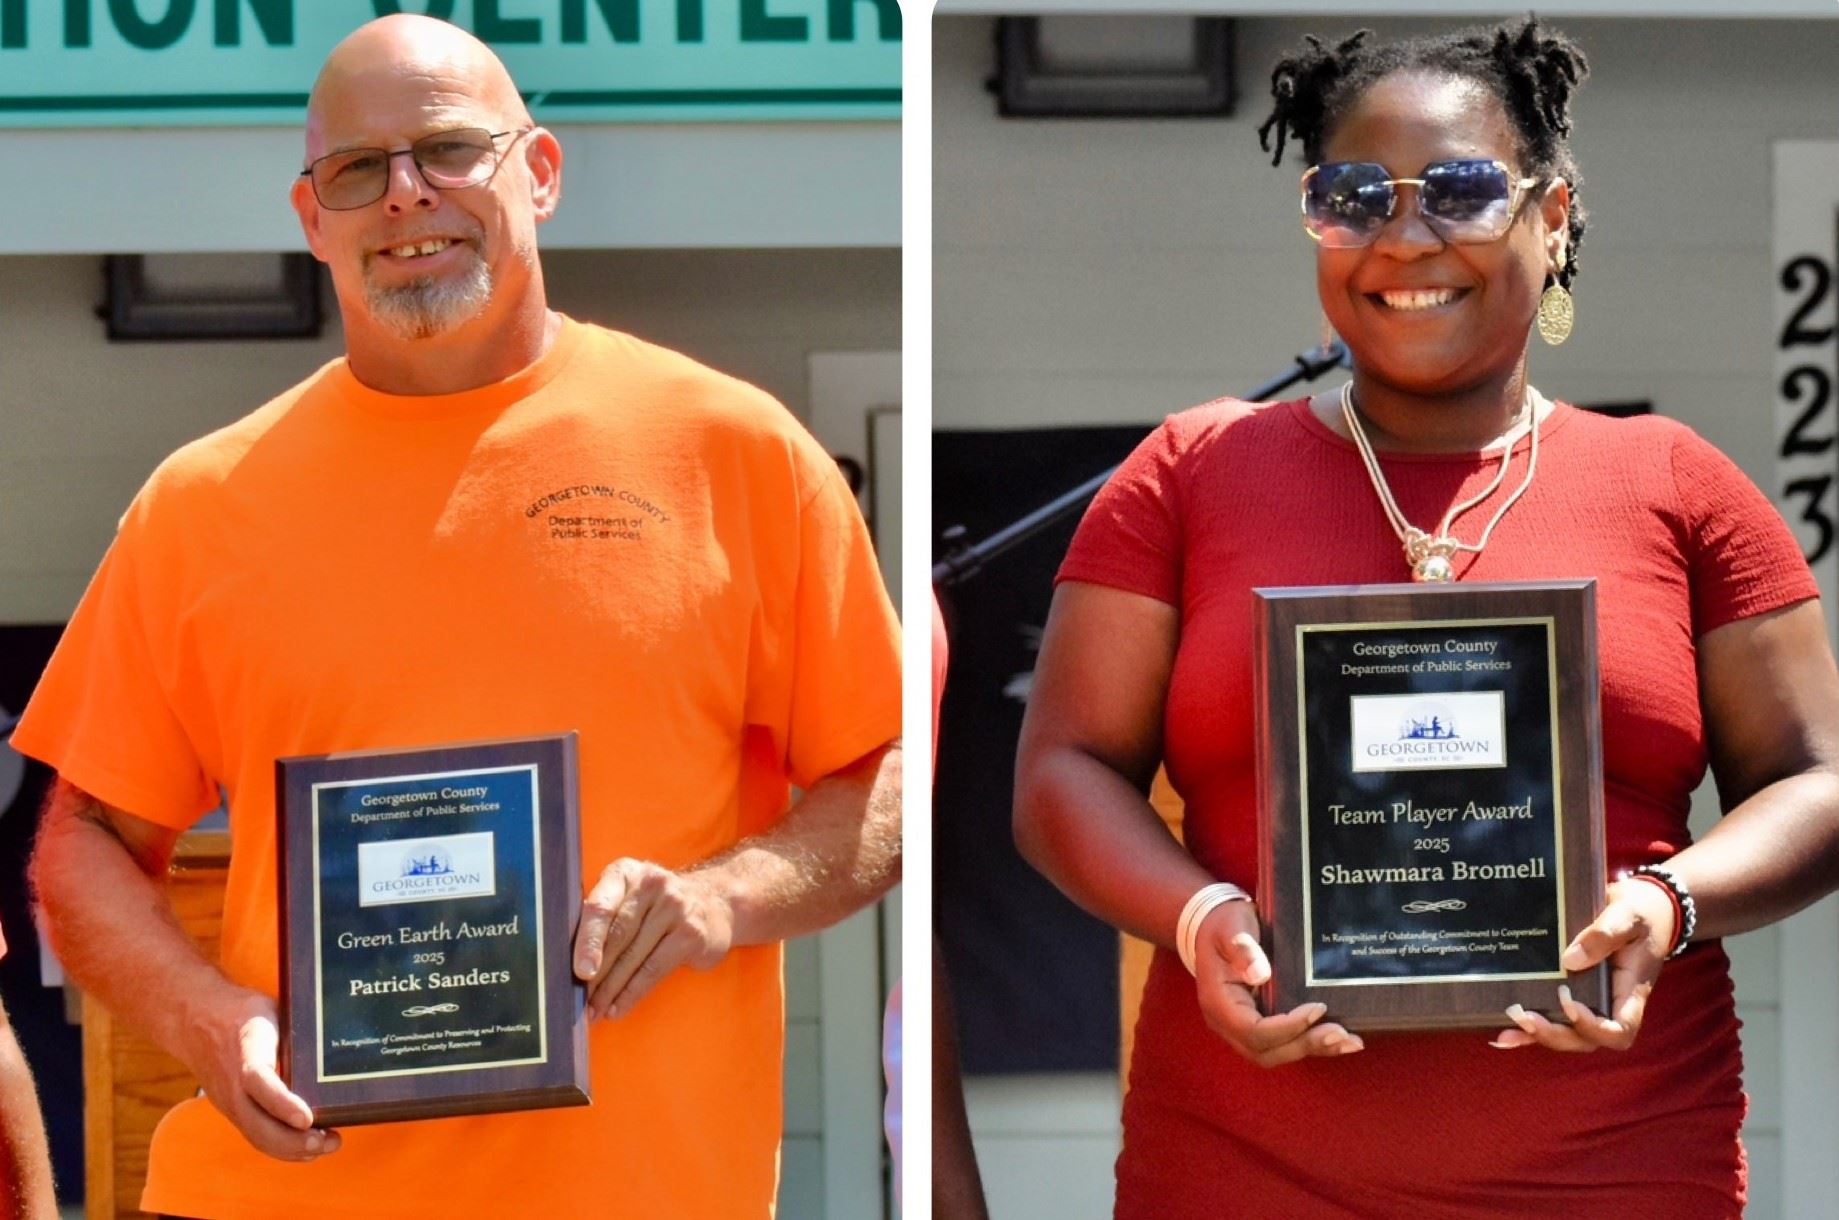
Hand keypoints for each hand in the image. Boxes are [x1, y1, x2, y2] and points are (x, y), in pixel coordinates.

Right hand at [180, 987, 336, 1161]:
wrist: (194, 1021)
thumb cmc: (244, 1012)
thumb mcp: (272, 1010)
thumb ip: (298, 1029)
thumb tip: (343, 1042)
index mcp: (246, 1046)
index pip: (258, 1079)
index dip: (281, 1102)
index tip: (307, 1119)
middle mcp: (232, 1080)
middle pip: (256, 1121)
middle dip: (294, 1140)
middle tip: (329, 1142)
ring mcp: (228, 1100)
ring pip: (255, 1135)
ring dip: (290, 1149)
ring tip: (326, 1146)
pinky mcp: (230, 1110)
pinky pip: (254, 1134)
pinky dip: (280, 1147)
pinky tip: (307, 1150)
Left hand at [573, 859, 733, 1019]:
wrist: (715, 903)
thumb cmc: (655, 906)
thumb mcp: (629, 896)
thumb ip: (601, 915)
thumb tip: (561, 958)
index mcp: (627, 873)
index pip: (601, 906)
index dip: (587, 940)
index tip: (580, 971)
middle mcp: (652, 884)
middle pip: (617, 935)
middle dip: (596, 974)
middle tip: (579, 1000)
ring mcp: (676, 908)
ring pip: (634, 957)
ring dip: (610, 990)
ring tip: (595, 1010)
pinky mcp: (691, 934)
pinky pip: (654, 970)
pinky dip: (632, 993)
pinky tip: (618, 1007)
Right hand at [1192, 901, 1362, 1066]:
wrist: (1214, 927)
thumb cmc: (1224, 925)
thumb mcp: (1230, 928)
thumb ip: (1242, 949)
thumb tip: (1259, 975)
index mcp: (1219, 1003)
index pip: (1253, 1030)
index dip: (1287, 1026)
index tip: (1318, 1008)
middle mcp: (1227, 1023)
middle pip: (1266, 1050)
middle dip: (1304, 1044)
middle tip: (1340, 1033)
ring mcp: (1241, 1028)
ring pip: (1276, 1053)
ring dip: (1312, 1049)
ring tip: (1348, 1042)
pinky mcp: (1258, 1025)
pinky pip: (1282, 1044)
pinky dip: (1310, 1044)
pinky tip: (1339, 1041)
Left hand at [1492, 876, 1673, 1052]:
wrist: (1640, 908)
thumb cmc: (1640, 914)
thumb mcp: (1628, 916)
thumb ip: (1604, 935)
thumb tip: (1569, 960)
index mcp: (1630, 992)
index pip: (1619, 1030)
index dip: (1594, 1028)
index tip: (1570, 1003)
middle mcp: (1610, 1004)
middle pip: (1587, 1040)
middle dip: (1556, 1034)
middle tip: (1526, 1017)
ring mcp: (1591, 1002)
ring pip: (1567, 1034)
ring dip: (1537, 1034)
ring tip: (1510, 1023)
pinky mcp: (1573, 993)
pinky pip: (1554, 1019)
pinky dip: (1529, 1029)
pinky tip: (1503, 1032)